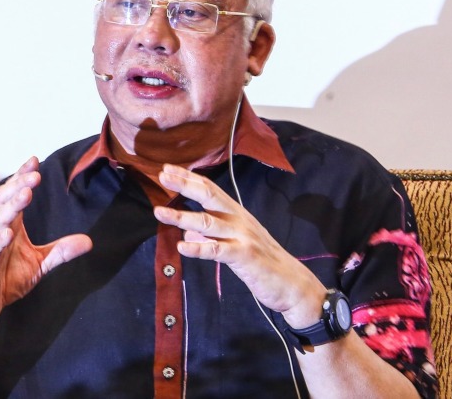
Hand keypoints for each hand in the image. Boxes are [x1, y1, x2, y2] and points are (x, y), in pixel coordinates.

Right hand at [0, 157, 93, 331]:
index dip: (22, 178)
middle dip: (18, 186)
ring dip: (11, 207)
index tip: (35, 161)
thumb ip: (61, 251)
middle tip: (34, 174)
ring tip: (25, 193)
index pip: (13, 196)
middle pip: (4, 202)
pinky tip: (6, 234)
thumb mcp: (39, 264)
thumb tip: (88, 241)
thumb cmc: (4, 281)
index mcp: (8, 227)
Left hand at [153, 164, 324, 328]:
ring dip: (182, 217)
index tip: (168, 169)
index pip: (211, 189)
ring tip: (159, 212)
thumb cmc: (261, 262)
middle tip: (162, 176)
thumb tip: (186, 232)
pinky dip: (198, 248)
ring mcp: (242, 237)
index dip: (190, 178)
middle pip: (210, 197)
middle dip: (185, 185)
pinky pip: (217, 251)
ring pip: (208, 222)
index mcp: (237, 214)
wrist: (291, 282)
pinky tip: (182, 247)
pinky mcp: (244, 256)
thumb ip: (210, 236)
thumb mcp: (234, 245)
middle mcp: (239, 220)